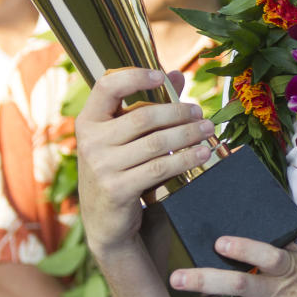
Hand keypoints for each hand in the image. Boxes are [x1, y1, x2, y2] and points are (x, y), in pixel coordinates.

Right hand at [76, 68, 214, 255]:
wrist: (106, 221)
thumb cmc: (119, 170)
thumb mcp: (125, 138)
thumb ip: (148, 105)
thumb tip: (176, 75)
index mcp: (88, 121)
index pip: (106, 86)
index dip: (134, 76)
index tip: (161, 77)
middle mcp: (90, 141)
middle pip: (143, 117)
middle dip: (177, 112)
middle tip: (200, 112)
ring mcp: (101, 166)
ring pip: (156, 142)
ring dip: (187, 134)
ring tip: (207, 130)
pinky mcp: (117, 189)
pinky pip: (159, 168)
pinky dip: (185, 159)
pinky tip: (202, 153)